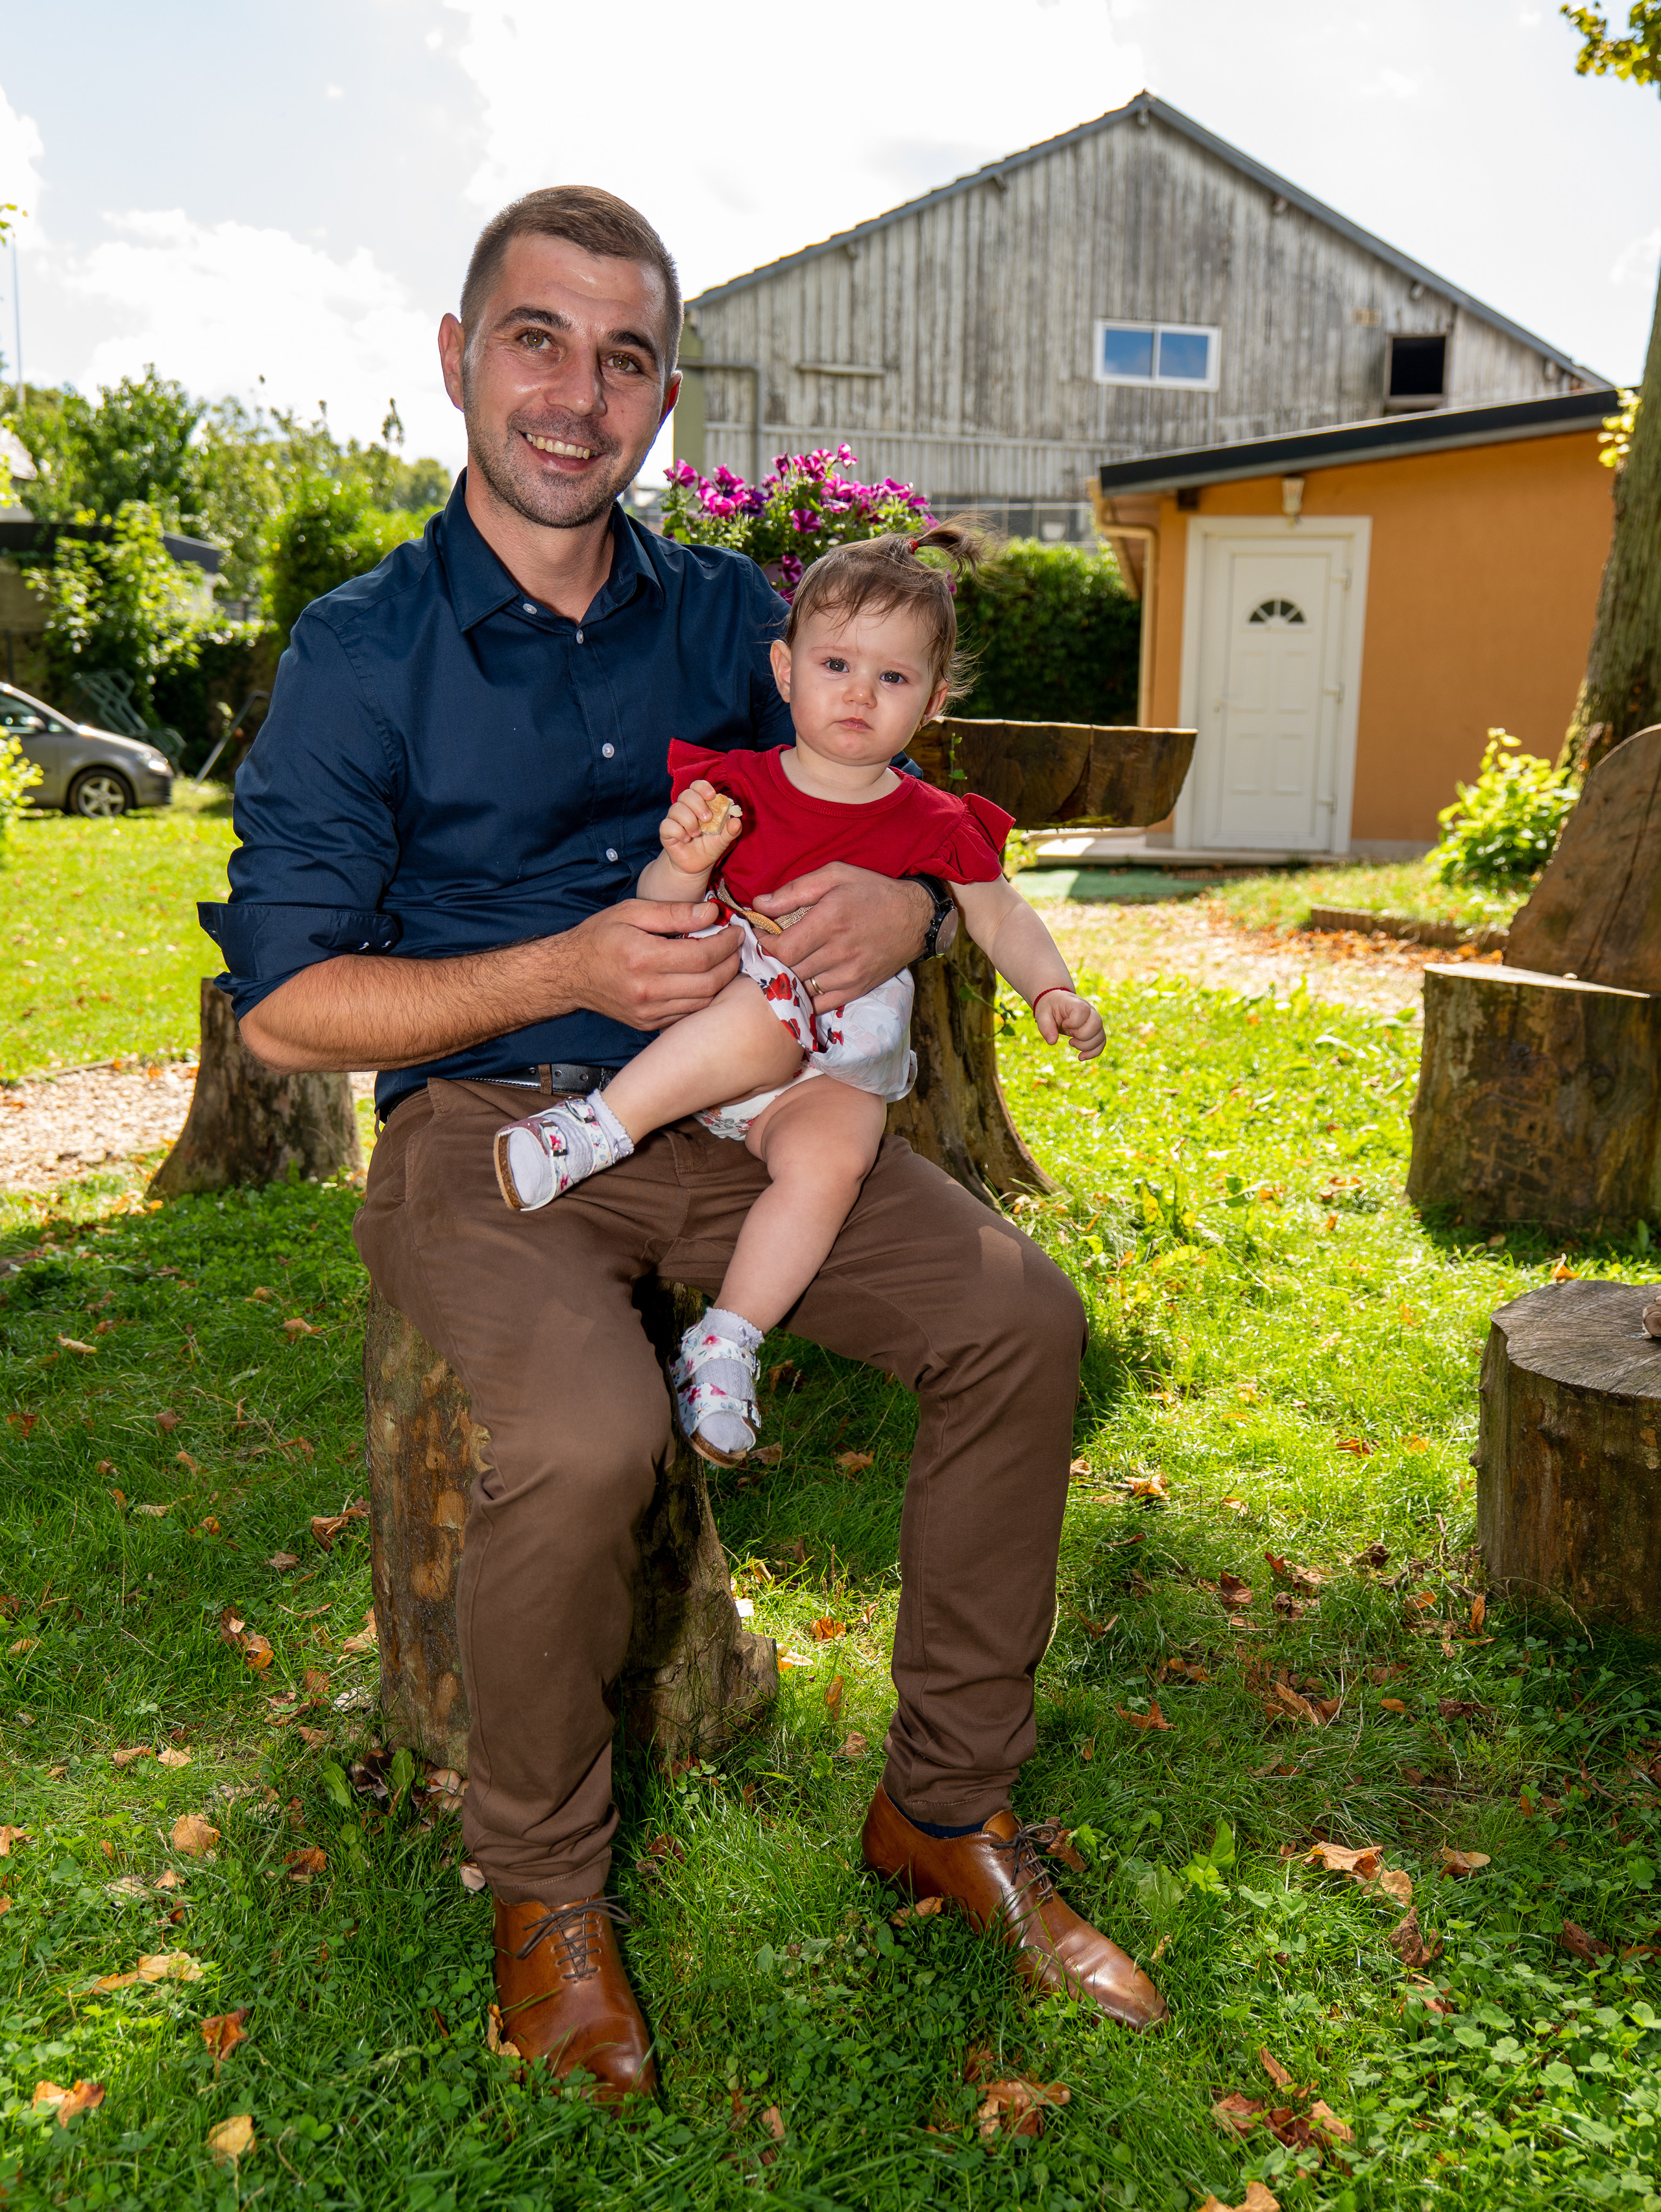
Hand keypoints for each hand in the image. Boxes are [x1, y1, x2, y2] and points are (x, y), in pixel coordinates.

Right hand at [556, 898, 740, 1028]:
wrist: (569, 975)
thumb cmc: (599, 938)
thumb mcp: (631, 912)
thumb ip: (673, 912)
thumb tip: (711, 912)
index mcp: (643, 958)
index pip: (702, 956)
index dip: (726, 944)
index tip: (734, 931)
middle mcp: (647, 990)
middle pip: (709, 982)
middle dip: (731, 963)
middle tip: (736, 947)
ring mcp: (648, 1012)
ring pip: (703, 1002)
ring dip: (722, 981)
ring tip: (724, 961)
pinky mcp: (648, 1023)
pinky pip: (688, 1013)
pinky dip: (703, 997)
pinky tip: (705, 979)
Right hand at [659, 779, 742, 877]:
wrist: (696, 865)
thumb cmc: (709, 847)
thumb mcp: (723, 840)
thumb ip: (731, 830)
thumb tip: (737, 821)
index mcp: (699, 804)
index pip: (697, 786)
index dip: (703, 787)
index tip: (711, 796)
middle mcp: (685, 808)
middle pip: (686, 794)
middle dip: (698, 805)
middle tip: (707, 819)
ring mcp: (674, 819)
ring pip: (676, 808)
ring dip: (689, 821)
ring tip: (696, 834)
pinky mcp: (666, 831)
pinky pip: (667, 825)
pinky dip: (679, 832)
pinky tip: (686, 839)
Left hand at [755, 864, 932, 1011]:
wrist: (915, 918)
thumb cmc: (872, 892)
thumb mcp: (835, 875)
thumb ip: (795, 890)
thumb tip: (759, 904)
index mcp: (830, 921)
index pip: (782, 949)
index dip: (763, 946)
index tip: (760, 936)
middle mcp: (839, 952)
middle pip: (788, 970)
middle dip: (771, 961)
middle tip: (767, 950)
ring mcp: (849, 975)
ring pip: (801, 988)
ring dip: (786, 979)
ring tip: (783, 965)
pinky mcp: (857, 989)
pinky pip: (820, 1004)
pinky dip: (805, 998)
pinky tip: (800, 983)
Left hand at [1036, 990, 1104, 1060]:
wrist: (1057, 1003)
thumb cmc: (1050, 1008)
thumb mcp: (1042, 1014)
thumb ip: (1046, 1027)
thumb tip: (1052, 1042)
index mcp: (1075, 1003)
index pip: (1083, 1011)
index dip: (1073, 1022)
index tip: (1064, 1024)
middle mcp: (1089, 1011)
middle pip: (1096, 1024)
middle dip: (1081, 1036)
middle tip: (1069, 1034)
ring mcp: (1094, 1020)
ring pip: (1100, 1036)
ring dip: (1086, 1046)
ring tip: (1072, 1042)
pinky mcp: (1095, 1030)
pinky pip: (1101, 1043)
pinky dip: (1093, 1052)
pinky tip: (1081, 1057)